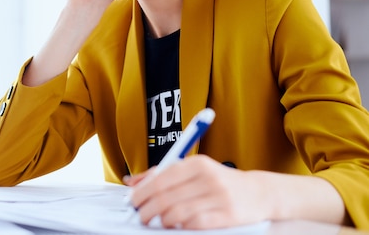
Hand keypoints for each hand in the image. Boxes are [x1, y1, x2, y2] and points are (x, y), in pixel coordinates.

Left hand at [124, 155, 269, 228]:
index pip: (161, 178)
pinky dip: (181, 226)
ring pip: (177, 212)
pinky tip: (177, 225)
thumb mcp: (193, 170)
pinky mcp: (227, 216)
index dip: (143, 192)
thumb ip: (162, 174)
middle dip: (147, 209)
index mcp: (197, 163)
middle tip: (142, 216)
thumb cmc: (219, 181)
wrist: (258, 192)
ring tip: (159, 221)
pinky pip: (194, 223)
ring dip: (162, 220)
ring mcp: (218, 197)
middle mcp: (207, 177)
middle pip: (166, 197)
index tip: (134, 201)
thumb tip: (132, 182)